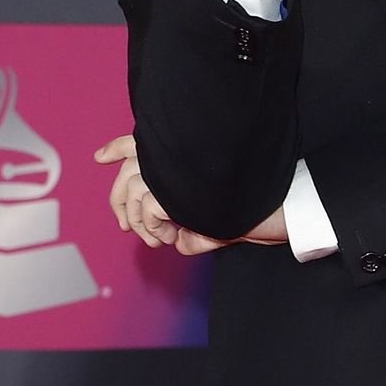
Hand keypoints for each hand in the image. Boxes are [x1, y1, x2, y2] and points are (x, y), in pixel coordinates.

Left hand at [95, 134, 285, 254]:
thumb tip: (181, 243)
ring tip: (156, 238)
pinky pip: (148, 208)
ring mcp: (177, 167)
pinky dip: (152, 227)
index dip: (119, 147)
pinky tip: (170, 237)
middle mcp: (178, 152)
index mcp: (187, 150)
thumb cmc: (261, 208)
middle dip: (119, 200)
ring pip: (134, 192)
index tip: (100, 157)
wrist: (286, 206)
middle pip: (129, 170)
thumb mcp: (222, 219)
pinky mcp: (179, 185)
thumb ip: (197, 228)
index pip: (143, 142)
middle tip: (123, 225)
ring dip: (139, 221)